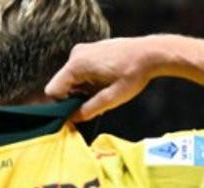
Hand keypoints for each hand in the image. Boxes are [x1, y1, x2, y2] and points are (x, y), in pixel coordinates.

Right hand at [45, 37, 166, 118]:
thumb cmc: (133, 74)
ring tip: (103, 93)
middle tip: (95, 106)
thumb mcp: (112, 98)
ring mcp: (82, 50)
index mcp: (77, 64)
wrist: (150, 53)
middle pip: (62, 85)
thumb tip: (73, 119)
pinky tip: (105, 85)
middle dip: (74, 99)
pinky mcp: (90, 51)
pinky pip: (80, 71)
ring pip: (72, 79)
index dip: (62, 106)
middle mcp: (76, 54)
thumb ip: (90, 109)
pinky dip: (87, 82)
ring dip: (82, 91)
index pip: (53, 91)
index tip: (76, 115)